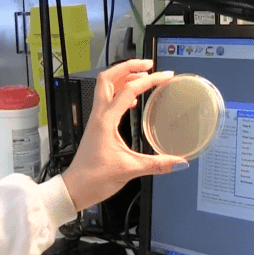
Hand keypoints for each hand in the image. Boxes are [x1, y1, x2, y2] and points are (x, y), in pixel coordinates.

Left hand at [60, 59, 187, 211]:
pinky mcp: (97, 127)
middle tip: (148, 64)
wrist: (74, 189)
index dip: (149, 80)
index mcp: (106, 120)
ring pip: (106, 87)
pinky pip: (107, 100)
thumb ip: (157, 165)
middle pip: (109, 78)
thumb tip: (179, 161)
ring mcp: (97, 120)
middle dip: (129, 66)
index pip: (129, 90)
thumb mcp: (129, 170)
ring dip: (123, 77)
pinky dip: (120, 92)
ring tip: (142, 75)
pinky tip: (131, 100)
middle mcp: (99, 115)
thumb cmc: (94, 179)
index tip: (165, 76)